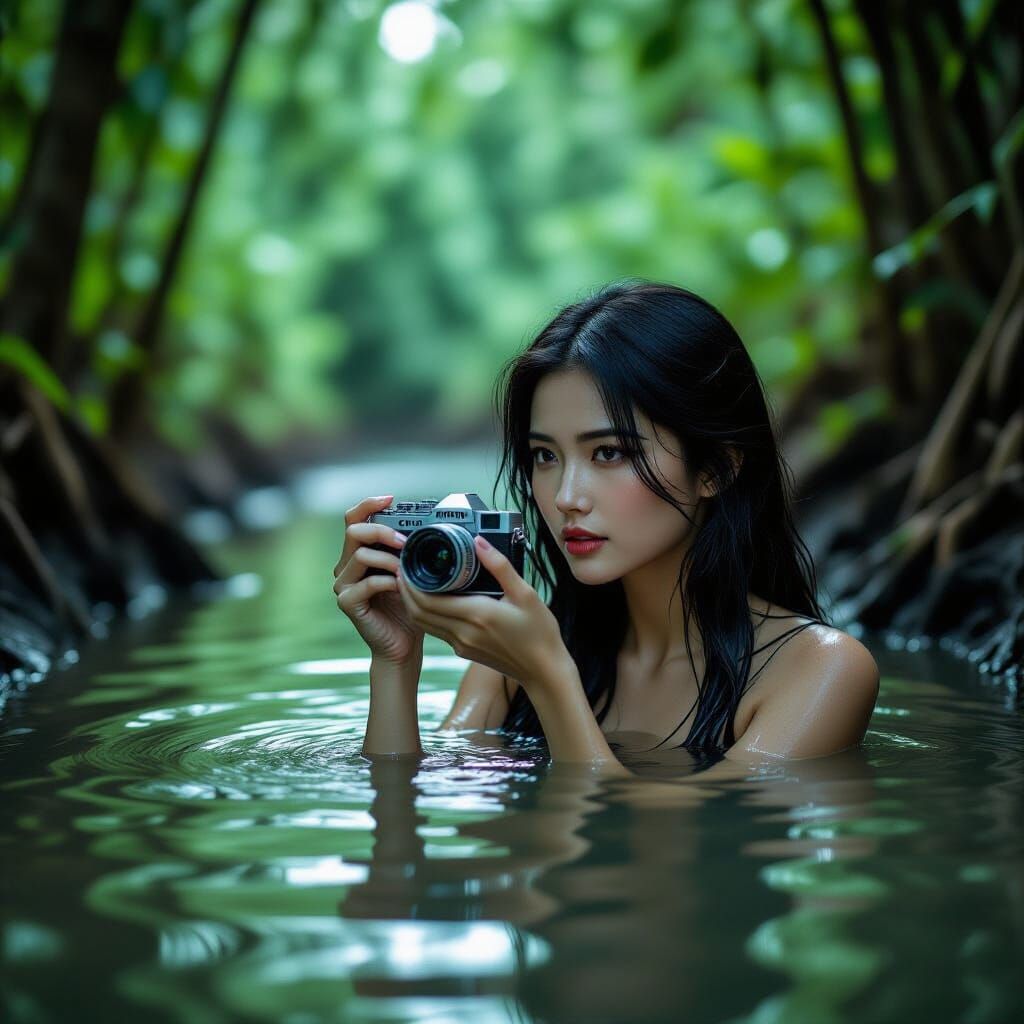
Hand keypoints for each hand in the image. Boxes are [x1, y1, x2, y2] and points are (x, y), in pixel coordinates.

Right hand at [333, 495, 424, 665]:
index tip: (390, 499)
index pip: (354, 519)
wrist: (404, 644)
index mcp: (359, 553)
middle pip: (353, 530)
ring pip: (360, 554)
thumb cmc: (409, 606)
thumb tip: (426, 523)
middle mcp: (346, 565)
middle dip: (381, 530)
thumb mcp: (411, 570)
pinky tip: (402, 586)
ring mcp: (344, 584)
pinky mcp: (347, 602)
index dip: (369, 504)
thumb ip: (408, 549)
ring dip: (388, 558)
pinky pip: (366, 583)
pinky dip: (388, 581)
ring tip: (407, 568)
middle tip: (404, 541)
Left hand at [395, 533, 570, 688]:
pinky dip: (426, 614)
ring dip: (412, 603)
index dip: (410, 582)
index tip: (406, 563)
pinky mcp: (463, 651)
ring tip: (411, 581)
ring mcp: (461, 645)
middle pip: (418, 611)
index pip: (427, 599)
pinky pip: (436, 631)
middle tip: (403, 568)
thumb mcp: (525, 593)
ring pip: (424, 623)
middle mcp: (463, 632)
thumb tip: (479, 542)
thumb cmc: (539, 633)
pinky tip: (431, 600)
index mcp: (476, 614)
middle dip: (405, 590)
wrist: (544, 671)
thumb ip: (500, 566)